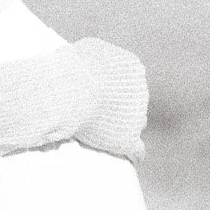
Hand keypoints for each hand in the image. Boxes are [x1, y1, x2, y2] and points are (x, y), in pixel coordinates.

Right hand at [69, 38, 147, 160]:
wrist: (70, 90)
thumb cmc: (72, 68)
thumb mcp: (87, 50)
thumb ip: (98, 57)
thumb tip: (91, 63)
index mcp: (132, 68)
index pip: (130, 81)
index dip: (115, 89)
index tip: (102, 95)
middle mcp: (139, 91)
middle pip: (134, 102)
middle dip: (121, 108)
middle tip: (101, 114)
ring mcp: (136, 116)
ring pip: (136, 124)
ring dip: (125, 128)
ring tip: (110, 135)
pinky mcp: (127, 139)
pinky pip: (137, 150)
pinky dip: (133, 154)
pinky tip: (130, 159)